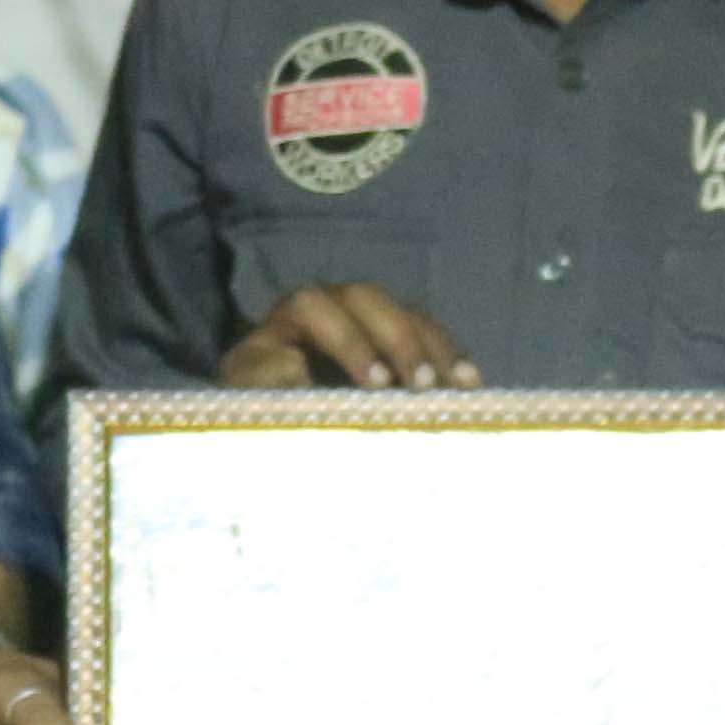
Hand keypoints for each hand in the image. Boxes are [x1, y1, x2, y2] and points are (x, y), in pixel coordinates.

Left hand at [220, 285, 479, 391]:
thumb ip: (268, 382)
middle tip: (421, 386)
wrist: (277, 423)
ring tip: (458, 387)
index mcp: (289, 315)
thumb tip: (298, 370)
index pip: (315, 306)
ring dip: (436, 349)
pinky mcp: (400, 344)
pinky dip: (452, 359)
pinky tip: (472, 386)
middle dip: (400, 341)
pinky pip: (432, 338)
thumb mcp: (252, 397)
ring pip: (408, 315)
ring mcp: (371, 320)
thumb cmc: (263, 408)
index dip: (350, 341)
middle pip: (370, 301)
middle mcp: (332, 305)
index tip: (377, 384)